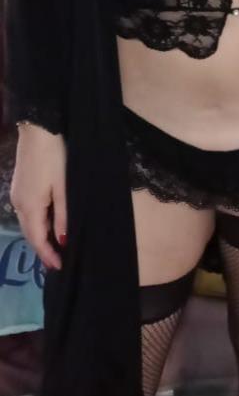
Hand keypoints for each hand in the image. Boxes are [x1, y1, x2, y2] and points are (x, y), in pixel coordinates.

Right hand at [10, 125, 67, 269]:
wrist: (39, 128)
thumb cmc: (56, 157)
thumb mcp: (64, 188)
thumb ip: (63, 215)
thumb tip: (62, 240)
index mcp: (30, 207)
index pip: (37, 239)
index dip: (48, 255)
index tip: (60, 268)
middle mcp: (19, 203)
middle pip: (29, 234)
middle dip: (42, 249)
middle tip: (58, 262)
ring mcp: (17, 194)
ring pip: (27, 224)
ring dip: (39, 237)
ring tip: (55, 247)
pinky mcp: (19, 186)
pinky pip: (27, 213)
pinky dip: (36, 224)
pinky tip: (48, 225)